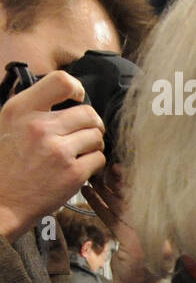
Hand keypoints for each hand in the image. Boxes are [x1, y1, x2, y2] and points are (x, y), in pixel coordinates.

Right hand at [0, 72, 102, 240]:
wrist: (2, 201)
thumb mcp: (9, 124)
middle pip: (89, 113)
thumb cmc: (7, 163)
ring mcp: (58, 150)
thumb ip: (35, 107)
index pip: (61, 81)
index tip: (77, 100)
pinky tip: (78, 167)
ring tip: (78, 152)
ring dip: (93, 144)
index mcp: (21, 110)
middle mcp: (39, 127)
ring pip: (97, 136)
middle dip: (90, 124)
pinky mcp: (73, 172)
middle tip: (82, 134)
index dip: (77, 89)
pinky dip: (94, 163)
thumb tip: (66, 92)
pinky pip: (99, 158)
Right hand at [83, 164, 163, 282]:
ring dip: (105, 190)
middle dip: (118, 183)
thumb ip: (156, 236)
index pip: (147, 198)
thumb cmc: (148, 273)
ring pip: (117, 204)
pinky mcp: (121, 232)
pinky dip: (99, 204)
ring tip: (93, 176)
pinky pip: (109, 215)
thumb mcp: (158, 254)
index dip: (134, 184)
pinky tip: (88, 192)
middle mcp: (147, 222)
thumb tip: (155, 217)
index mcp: (160, 224)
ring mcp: (133, 226)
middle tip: (108, 168)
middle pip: (131, 198)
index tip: (124, 171)